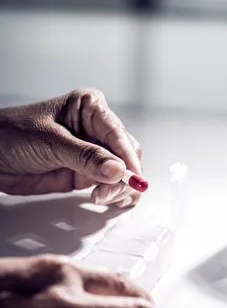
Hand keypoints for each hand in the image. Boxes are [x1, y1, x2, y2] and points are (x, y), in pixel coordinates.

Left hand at [0, 88, 142, 207]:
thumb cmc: (11, 134)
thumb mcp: (50, 143)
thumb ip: (86, 157)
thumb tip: (118, 169)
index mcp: (90, 107)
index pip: (118, 134)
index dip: (128, 158)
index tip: (133, 179)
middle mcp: (96, 129)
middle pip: (127, 154)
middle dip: (124, 176)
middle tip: (109, 193)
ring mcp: (93, 152)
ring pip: (123, 171)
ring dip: (120, 187)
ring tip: (102, 197)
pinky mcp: (86, 173)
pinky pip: (109, 184)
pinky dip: (113, 194)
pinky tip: (106, 199)